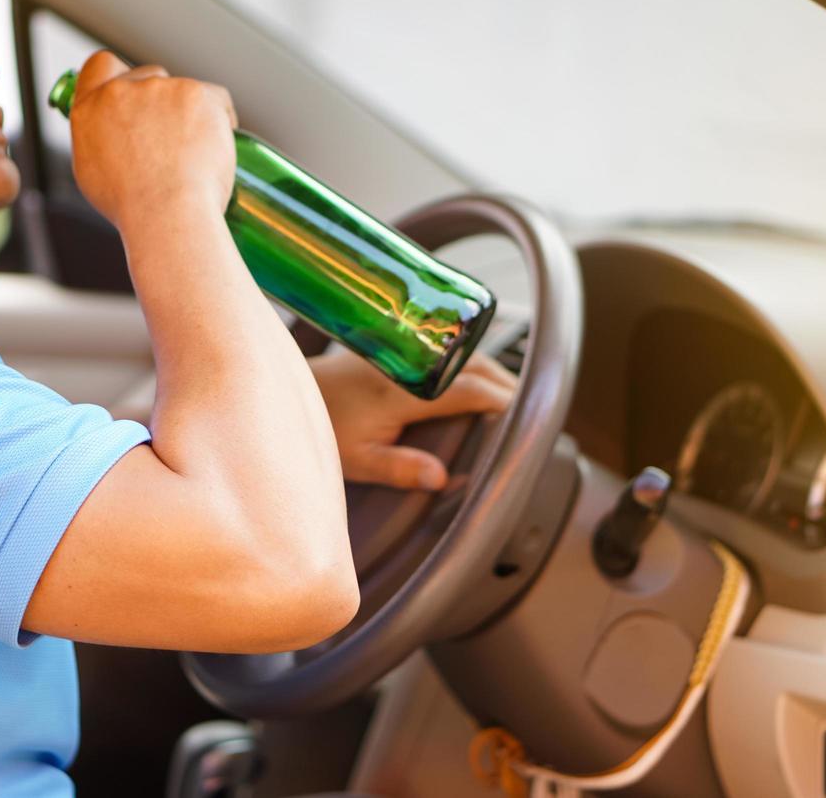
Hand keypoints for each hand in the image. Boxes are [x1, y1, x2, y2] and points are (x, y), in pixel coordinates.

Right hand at [69, 51, 238, 229]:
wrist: (167, 213)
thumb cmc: (135, 209)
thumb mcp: (94, 174)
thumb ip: (99, 140)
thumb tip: (114, 133)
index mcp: (89, 110)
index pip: (101, 66)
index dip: (120, 75)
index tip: (135, 92)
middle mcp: (120, 92)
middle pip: (148, 75)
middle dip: (162, 100)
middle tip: (173, 136)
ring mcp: (159, 89)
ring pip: (183, 90)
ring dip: (191, 112)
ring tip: (196, 154)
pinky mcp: (195, 93)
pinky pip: (215, 97)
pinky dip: (220, 117)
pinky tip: (217, 145)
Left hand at [310, 351, 516, 490]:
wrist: (291, 390)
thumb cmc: (322, 427)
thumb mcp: (356, 459)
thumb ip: (399, 468)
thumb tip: (443, 478)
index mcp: (401, 391)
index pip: (468, 389)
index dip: (503, 401)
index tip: (528, 418)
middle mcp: (408, 364)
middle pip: (475, 365)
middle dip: (508, 386)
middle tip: (534, 412)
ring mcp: (406, 351)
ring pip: (465, 353)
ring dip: (493, 372)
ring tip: (515, 398)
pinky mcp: (401, 347)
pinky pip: (449, 350)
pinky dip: (473, 363)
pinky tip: (481, 379)